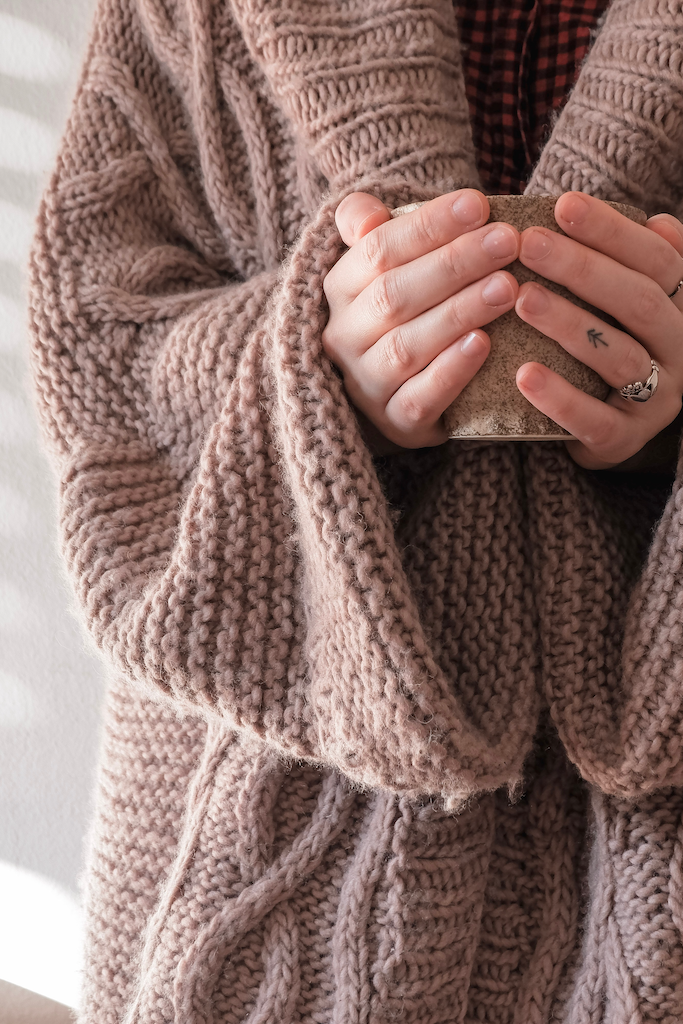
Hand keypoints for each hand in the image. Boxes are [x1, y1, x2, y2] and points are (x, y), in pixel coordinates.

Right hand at [322, 189, 519, 448]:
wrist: (396, 391)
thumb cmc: (402, 311)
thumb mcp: (380, 265)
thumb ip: (368, 227)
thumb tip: (365, 214)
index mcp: (340, 290)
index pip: (377, 250)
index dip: (429, 226)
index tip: (479, 204)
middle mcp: (344, 337)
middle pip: (394, 295)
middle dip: (454, 264)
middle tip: (507, 242)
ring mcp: (367, 384)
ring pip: (407, 346)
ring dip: (459, 313)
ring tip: (507, 287)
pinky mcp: (395, 422)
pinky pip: (420, 397)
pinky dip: (452, 371)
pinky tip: (485, 343)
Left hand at [514, 192, 682, 469]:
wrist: (604, 429)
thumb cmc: (608, 348)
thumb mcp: (625, 305)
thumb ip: (634, 264)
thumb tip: (657, 222)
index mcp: (681, 307)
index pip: (657, 259)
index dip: (612, 230)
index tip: (562, 205)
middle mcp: (679, 349)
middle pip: (638, 301)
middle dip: (582, 268)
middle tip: (528, 244)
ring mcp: (658, 398)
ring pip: (619, 356)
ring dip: (569, 324)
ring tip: (522, 299)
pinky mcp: (625, 440)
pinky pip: (594, 420)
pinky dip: (559, 398)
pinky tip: (523, 375)